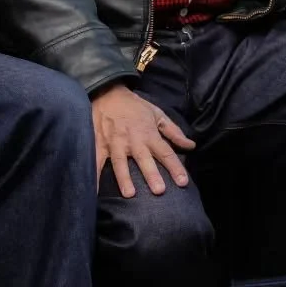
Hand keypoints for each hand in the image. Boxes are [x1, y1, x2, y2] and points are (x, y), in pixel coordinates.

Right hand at [91, 84, 195, 198]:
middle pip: (144, 160)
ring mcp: (115, 143)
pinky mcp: (99, 144)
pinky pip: (96, 161)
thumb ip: (173, 132)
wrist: (108, 92)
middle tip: (159, 191)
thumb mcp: (157, 114)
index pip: (166, 153)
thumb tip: (191, 145)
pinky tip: (95, 190)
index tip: (183, 182)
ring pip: (120, 163)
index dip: (175, 168)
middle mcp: (133, 140)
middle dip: (152, 174)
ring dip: (125, 178)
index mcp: (149, 134)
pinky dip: (94, 175)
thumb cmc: (134, 106)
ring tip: (129, 194)